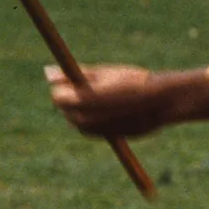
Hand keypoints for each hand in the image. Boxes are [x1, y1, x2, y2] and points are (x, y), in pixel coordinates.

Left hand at [44, 63, 190, 138]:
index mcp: (80, 100)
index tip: (72, 78)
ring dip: (83, 108)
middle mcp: (84, 119)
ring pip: (78, 119)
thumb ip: (74, 74)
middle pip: (66, 109)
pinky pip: (92, 128)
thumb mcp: (104, 72)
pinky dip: (95, 118)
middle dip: (72, 98)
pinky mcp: (106, 136)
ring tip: (103, 95)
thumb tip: (48, 72)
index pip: (57, 95)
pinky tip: (111, 107)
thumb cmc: (133, 81)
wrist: (161, 101)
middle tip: (86, 85)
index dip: (63, 86)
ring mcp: (95, 130)